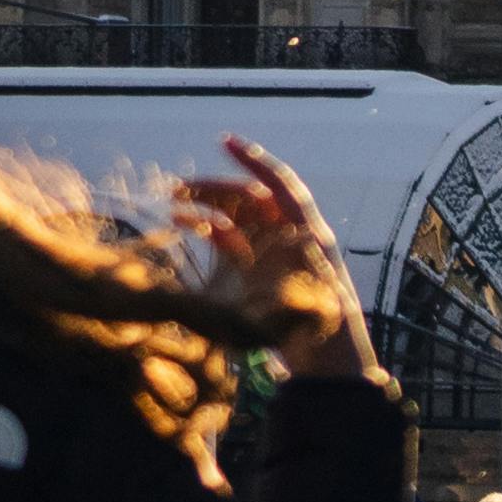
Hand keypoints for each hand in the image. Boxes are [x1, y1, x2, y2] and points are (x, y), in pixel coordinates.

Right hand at [174, 138, 371, 370]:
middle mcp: (285, 231)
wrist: (324, 359)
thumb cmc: (319, 321)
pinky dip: (207, 227)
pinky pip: (227, 237)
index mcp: (303, 227)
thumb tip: (272, 234)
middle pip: (248, 196)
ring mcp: (267, 248)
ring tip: (177, 202)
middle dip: (216, 186)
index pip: (279, 183)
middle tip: (181, 188)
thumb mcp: (307, 289)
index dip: (253, 160)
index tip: (225, 142)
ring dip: (207, 203)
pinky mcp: (251, 268)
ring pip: (234, 213)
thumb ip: (286, 264)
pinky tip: (185, 223)